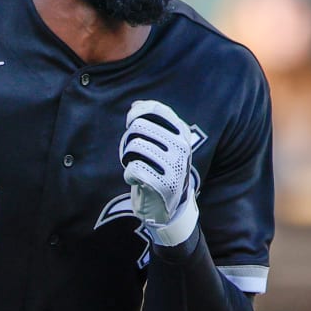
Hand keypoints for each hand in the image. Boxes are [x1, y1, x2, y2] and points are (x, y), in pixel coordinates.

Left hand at [119, 99, 198, 245]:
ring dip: (127, 157)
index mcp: (182, 133)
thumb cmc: (161, 168)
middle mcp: (182, 147)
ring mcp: (175, 165)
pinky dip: (129, 174)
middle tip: (133, 153)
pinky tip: (136, 180)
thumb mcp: (163, 143)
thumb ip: (152, 122)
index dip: (137, 113)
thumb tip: (136, 105)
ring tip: (135, 165)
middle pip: (139, 126)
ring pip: (135, 145)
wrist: (169, 205)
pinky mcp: (164, 184)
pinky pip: (134, 168)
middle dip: (129, 139)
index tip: (131, 122)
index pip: (156, 109)